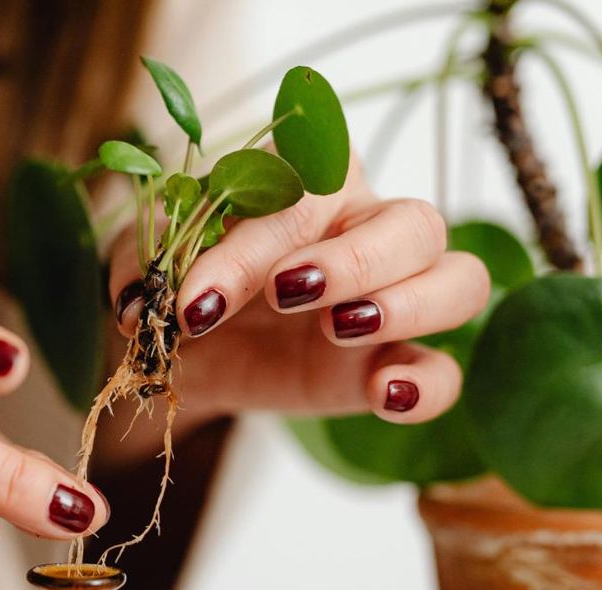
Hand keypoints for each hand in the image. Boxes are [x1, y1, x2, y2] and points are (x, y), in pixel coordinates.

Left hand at [108, 155, 489, 429]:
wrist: (191, 352)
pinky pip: (448, 371)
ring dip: (408, 302)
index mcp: (308, 184)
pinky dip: (428, 384)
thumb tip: (143, 301)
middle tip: (284, 296)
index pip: (307, 190)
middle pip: (409, 223)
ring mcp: (395, 297)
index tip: (195, 300)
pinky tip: (385, 393)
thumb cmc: (180, 285)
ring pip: (459, 279)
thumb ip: (143, 264)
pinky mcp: (395, 362)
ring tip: (340, 328)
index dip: (256, 241)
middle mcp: (367, 228)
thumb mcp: (148, 266)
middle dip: (351, 260)